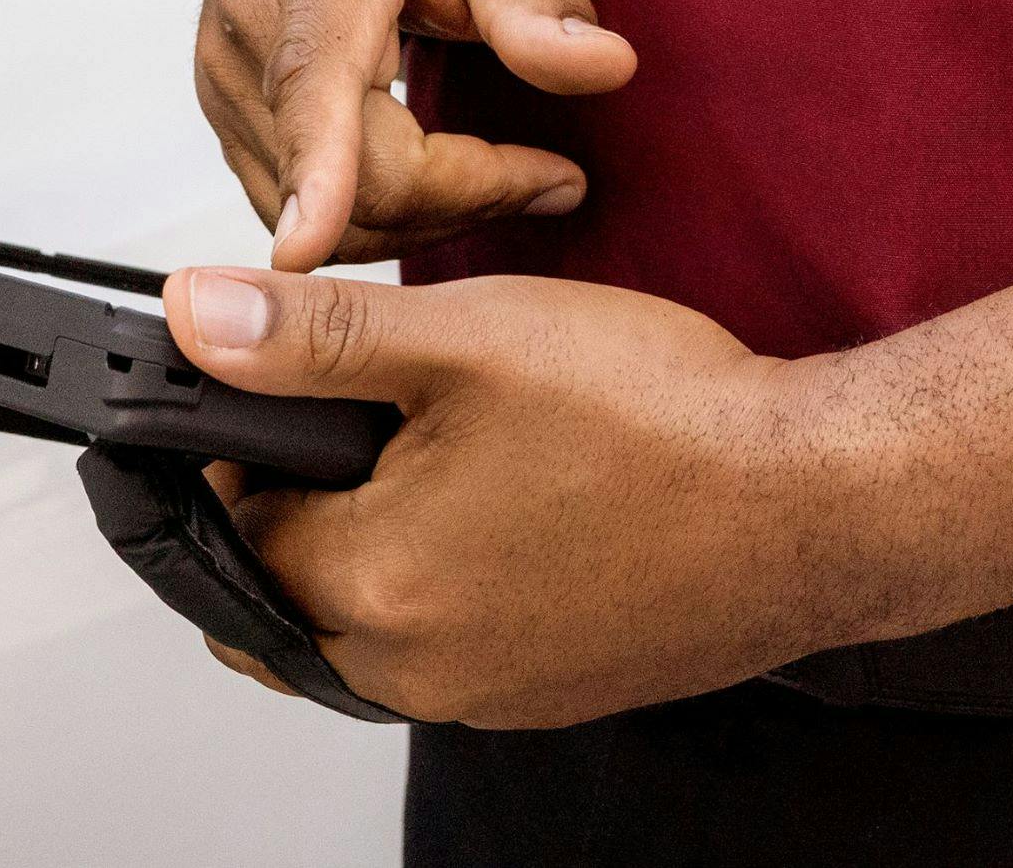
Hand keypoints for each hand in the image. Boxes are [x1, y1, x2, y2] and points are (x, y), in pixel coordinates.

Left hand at [164, 260, 874, 727]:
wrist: (818, 502)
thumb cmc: (662, 421)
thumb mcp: (462, 340)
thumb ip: (308, 339)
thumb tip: (194, 317)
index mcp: (372, 589)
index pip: (227, 524)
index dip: (241, 443)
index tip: (286, 389)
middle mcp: (417, 671)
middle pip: (284, 590)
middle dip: (294, 506)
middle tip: (364, 418)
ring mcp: (487, 694)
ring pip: (366, 621)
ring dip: (372, 540)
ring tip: (448, 445)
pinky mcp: (546, 692)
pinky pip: (448, 640)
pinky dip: (447, 574)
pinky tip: (511, 497)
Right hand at [199, 0, 632, 267]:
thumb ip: (539, 1)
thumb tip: (607, 68)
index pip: (311, 86)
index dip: (314, 173)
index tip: (307, 243)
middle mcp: (247, 31)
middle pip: (351, 182)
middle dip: (464, 200)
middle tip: (554, 178)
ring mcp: (222, 77)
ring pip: (326, 212)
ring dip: (424, 216)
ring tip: (503, 170)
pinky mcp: (223, 111)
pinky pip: (301, 203)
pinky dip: (377, 209)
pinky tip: (438, 170)